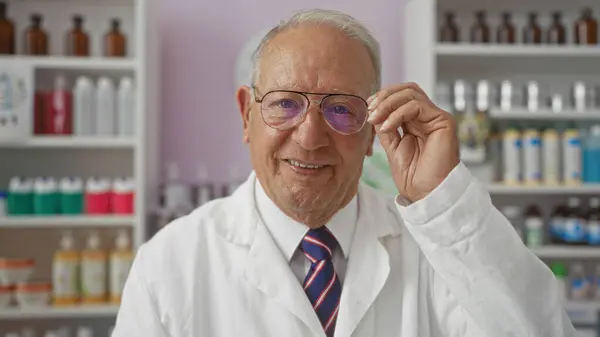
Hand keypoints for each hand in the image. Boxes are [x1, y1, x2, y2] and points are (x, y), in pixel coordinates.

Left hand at [367, 82, 459, 202]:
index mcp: (417, 122)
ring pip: (411, 93)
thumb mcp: (392, 147)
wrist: (427, 194)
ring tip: (374, 119)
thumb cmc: (413, 177)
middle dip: (384, 96)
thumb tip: (373, 110)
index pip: (401, 97)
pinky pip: (417, 105)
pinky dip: (397, 113)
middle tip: (369, 110)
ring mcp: (437, 118)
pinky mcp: (444, 121)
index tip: (367, 109)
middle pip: (407, 89)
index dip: (383, 98)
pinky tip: (387, 126)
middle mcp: (429, 117)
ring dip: (388, 103)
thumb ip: (385, 127)